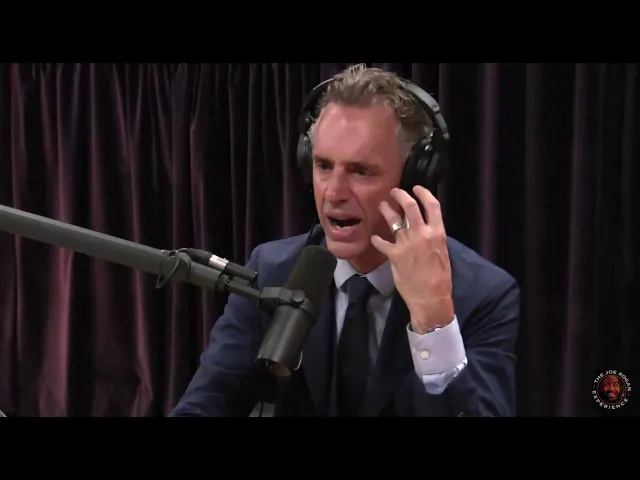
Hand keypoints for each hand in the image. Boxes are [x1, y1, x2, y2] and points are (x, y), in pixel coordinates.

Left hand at [370, 186, 453, 333]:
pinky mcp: (394, 255)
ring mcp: (406, 243)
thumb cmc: (440, 278)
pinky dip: (377, 239)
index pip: (432, 205)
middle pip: (409, 206)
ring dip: (386, 211)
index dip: (423, 193)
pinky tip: (374, 238)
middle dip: (400, 195)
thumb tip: (425, 230)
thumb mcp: (442, 252)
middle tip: (394, 192)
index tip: (416, 188)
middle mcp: (421, 234)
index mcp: (437, 233)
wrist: (431, 296)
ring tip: (382, 206)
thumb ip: (433, 238)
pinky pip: (381, 242)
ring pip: (393, 220)